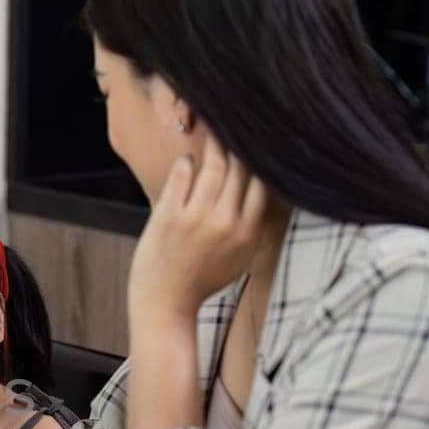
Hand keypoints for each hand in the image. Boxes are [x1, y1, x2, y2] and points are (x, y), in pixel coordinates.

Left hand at [129, 136, 267, 322]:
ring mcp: (196, 219)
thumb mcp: (239, 257)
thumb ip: (250, 225)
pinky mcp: (169, 217)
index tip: (256, 141)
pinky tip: (187, 159)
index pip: (262, 182)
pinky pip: (181, 175)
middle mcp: (226, 223)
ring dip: (213, 145)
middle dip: (238, 144)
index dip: (259, 158)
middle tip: (235, 125)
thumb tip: (260, 187)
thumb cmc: (201, 279)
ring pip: (213, 167)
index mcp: (247, 232)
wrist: (166, 303)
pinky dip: (185, 163)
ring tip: (213, 131)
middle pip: (239, 170)